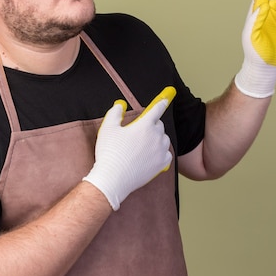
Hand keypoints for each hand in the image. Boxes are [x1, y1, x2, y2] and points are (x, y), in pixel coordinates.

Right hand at [83, 87, 175, 210]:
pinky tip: (150, 156)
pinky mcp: (162, 164)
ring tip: (142, 146)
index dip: (162, 101)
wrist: (113, 179)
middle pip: (159, 125)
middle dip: (151, 125)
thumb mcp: (108, 128)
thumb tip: (119, 105)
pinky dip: (160, 153)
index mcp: (145, 125)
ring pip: (163, 139)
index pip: (157, 109)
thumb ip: (115, 113)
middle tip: (138, 132)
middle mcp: (156, 137)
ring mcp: (161, 151)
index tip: (167, 97)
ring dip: (156, 139)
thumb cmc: (110, 153)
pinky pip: (166, 154)